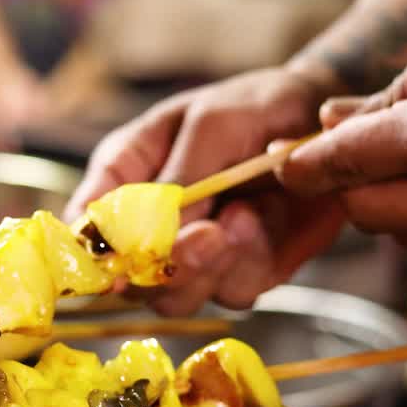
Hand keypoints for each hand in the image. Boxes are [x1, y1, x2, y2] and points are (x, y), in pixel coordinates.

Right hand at [65, 67, 345, 313]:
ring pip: (177, 298)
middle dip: (168, 266)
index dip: (92, 253)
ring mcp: (192, 255)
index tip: (121, 262)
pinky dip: (250, 265)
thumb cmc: (255, 107)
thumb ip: (180, 177)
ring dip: (212, 267)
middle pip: (129, 278)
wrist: (322, 124)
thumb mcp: (212, 123)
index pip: (85, 227)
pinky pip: (232, 293)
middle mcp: (149, 225)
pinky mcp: (236, 272)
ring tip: (247, 215)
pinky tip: (265, 221)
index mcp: (124, 176)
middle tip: (210, 235)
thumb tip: (153, 236)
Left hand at [282, 0, 406, 247]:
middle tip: (337, 151)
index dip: (304, 166)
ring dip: (383, 201)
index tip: (283, 164)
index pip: (346, 164)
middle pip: (364, 213)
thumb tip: (336, 123)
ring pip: (402, 233)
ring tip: (394, 153)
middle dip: (342, 184)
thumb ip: (392, 88)